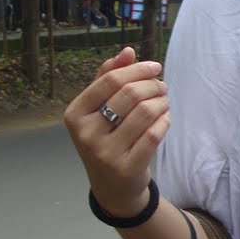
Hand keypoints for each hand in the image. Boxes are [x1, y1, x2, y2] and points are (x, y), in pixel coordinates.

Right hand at [63, 46, 169, 213]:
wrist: (112, 187)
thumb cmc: (107, 139)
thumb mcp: (99, 111)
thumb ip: (109, 79)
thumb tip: (127, 51)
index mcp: (75, 114)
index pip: (109, 80)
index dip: (136, 69)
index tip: (155, 67)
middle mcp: (86, 134)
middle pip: (129, 94)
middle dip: (152, 85)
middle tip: (162, 86)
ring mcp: (105, 153)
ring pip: (144, 113)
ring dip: (161, 102)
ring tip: (164, 101)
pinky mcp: (126, 168)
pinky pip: (153, 135)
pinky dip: (164, 121)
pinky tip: (165, 118)